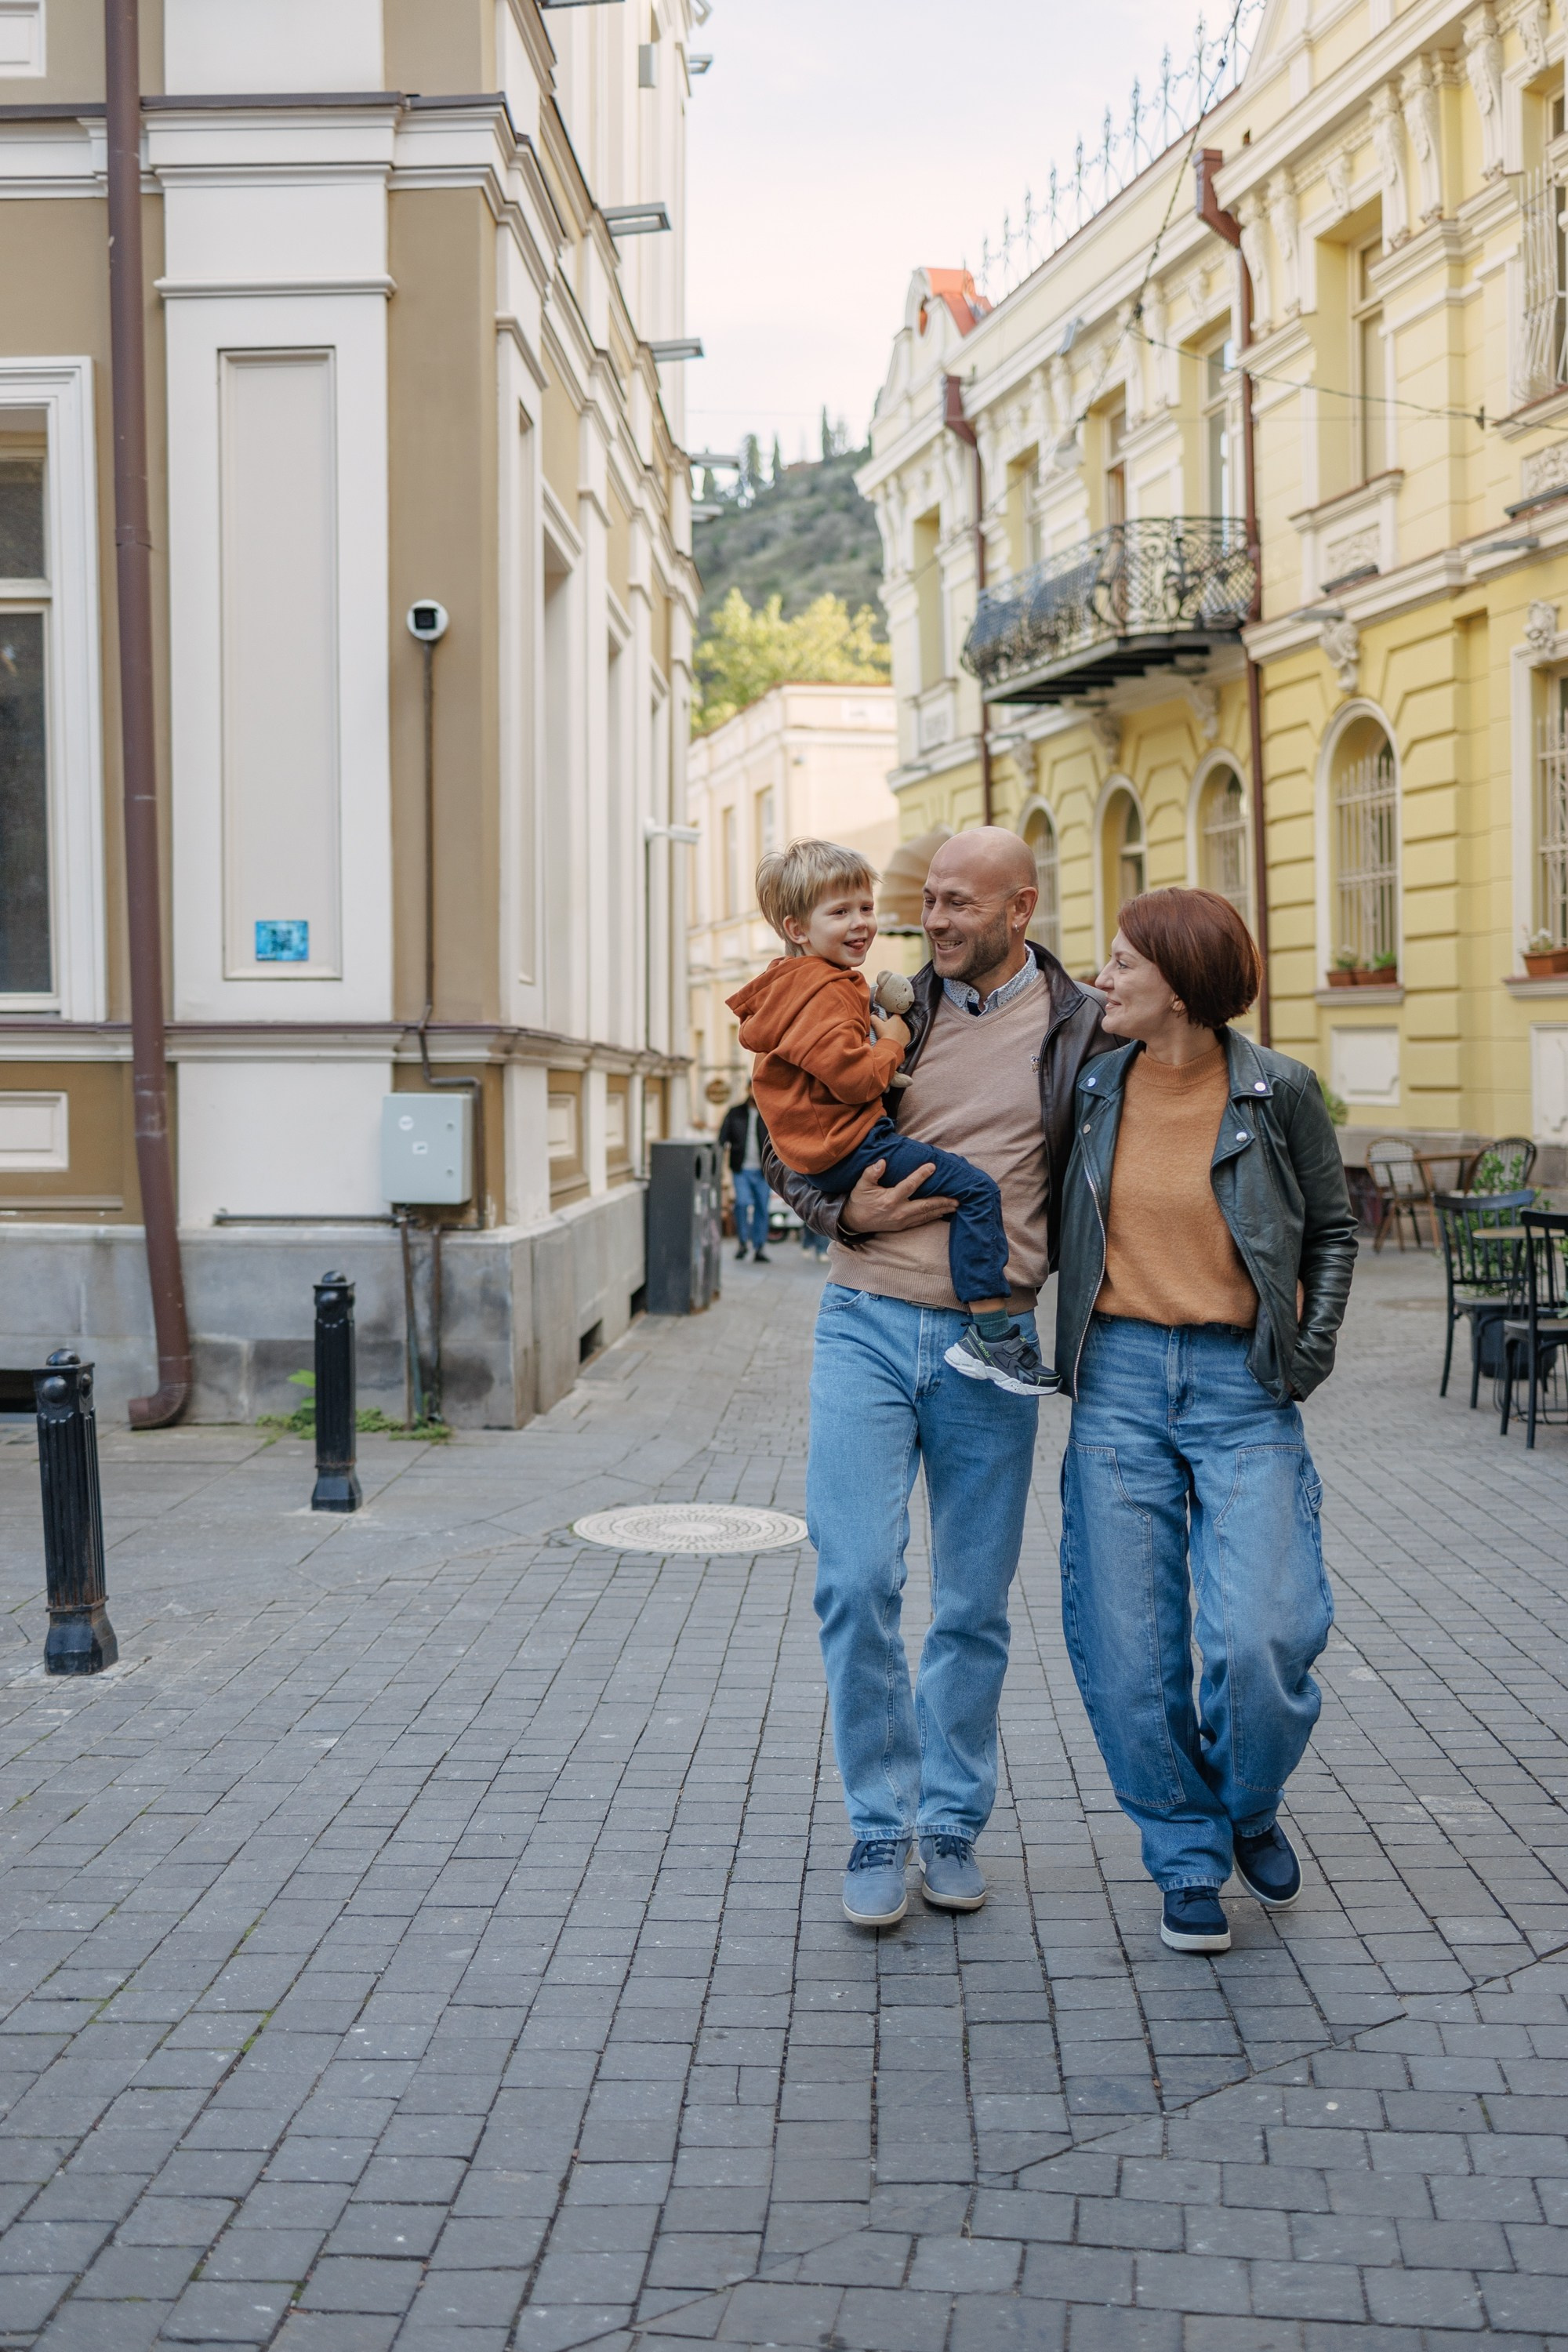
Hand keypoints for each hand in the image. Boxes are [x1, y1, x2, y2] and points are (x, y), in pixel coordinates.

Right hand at [839, 1158, 955, 1234]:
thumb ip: (871, 1172)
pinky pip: (922, 1221)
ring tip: (955, 1205)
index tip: (933, 1167)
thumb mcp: (861, 1185)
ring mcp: (902, 1221)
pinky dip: (933, 1217)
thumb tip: (882, 1162)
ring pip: (926, 1215)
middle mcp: (899, 1211)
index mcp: (890, 1199)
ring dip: (941, 1210)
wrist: (855, 1222)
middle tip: (957, 1197)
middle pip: (925, 1205)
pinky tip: (942, 1213)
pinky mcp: (903, 1226)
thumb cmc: (860, 1200)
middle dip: (942, 1201)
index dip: (921, 1175)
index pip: (909, 1185)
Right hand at [870, 1011, 910, 1046]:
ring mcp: (907, 1031)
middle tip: (887, 1030)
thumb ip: (873, 1018)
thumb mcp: (876, 1024)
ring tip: (891, 1036)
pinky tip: (895, 1040)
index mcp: (897, 1018)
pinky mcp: (908, 1038)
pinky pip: (905, 1036)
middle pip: (898, 1022)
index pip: (895, 1014)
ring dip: (898, 1031)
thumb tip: (872, 1016)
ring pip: (902, 1029)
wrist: (891, 1047)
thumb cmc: (885, 1034)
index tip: (887, 1020)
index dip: (890, 1016)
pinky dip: (901, 1038)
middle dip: (893, 1025)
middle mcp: (903, 1023)